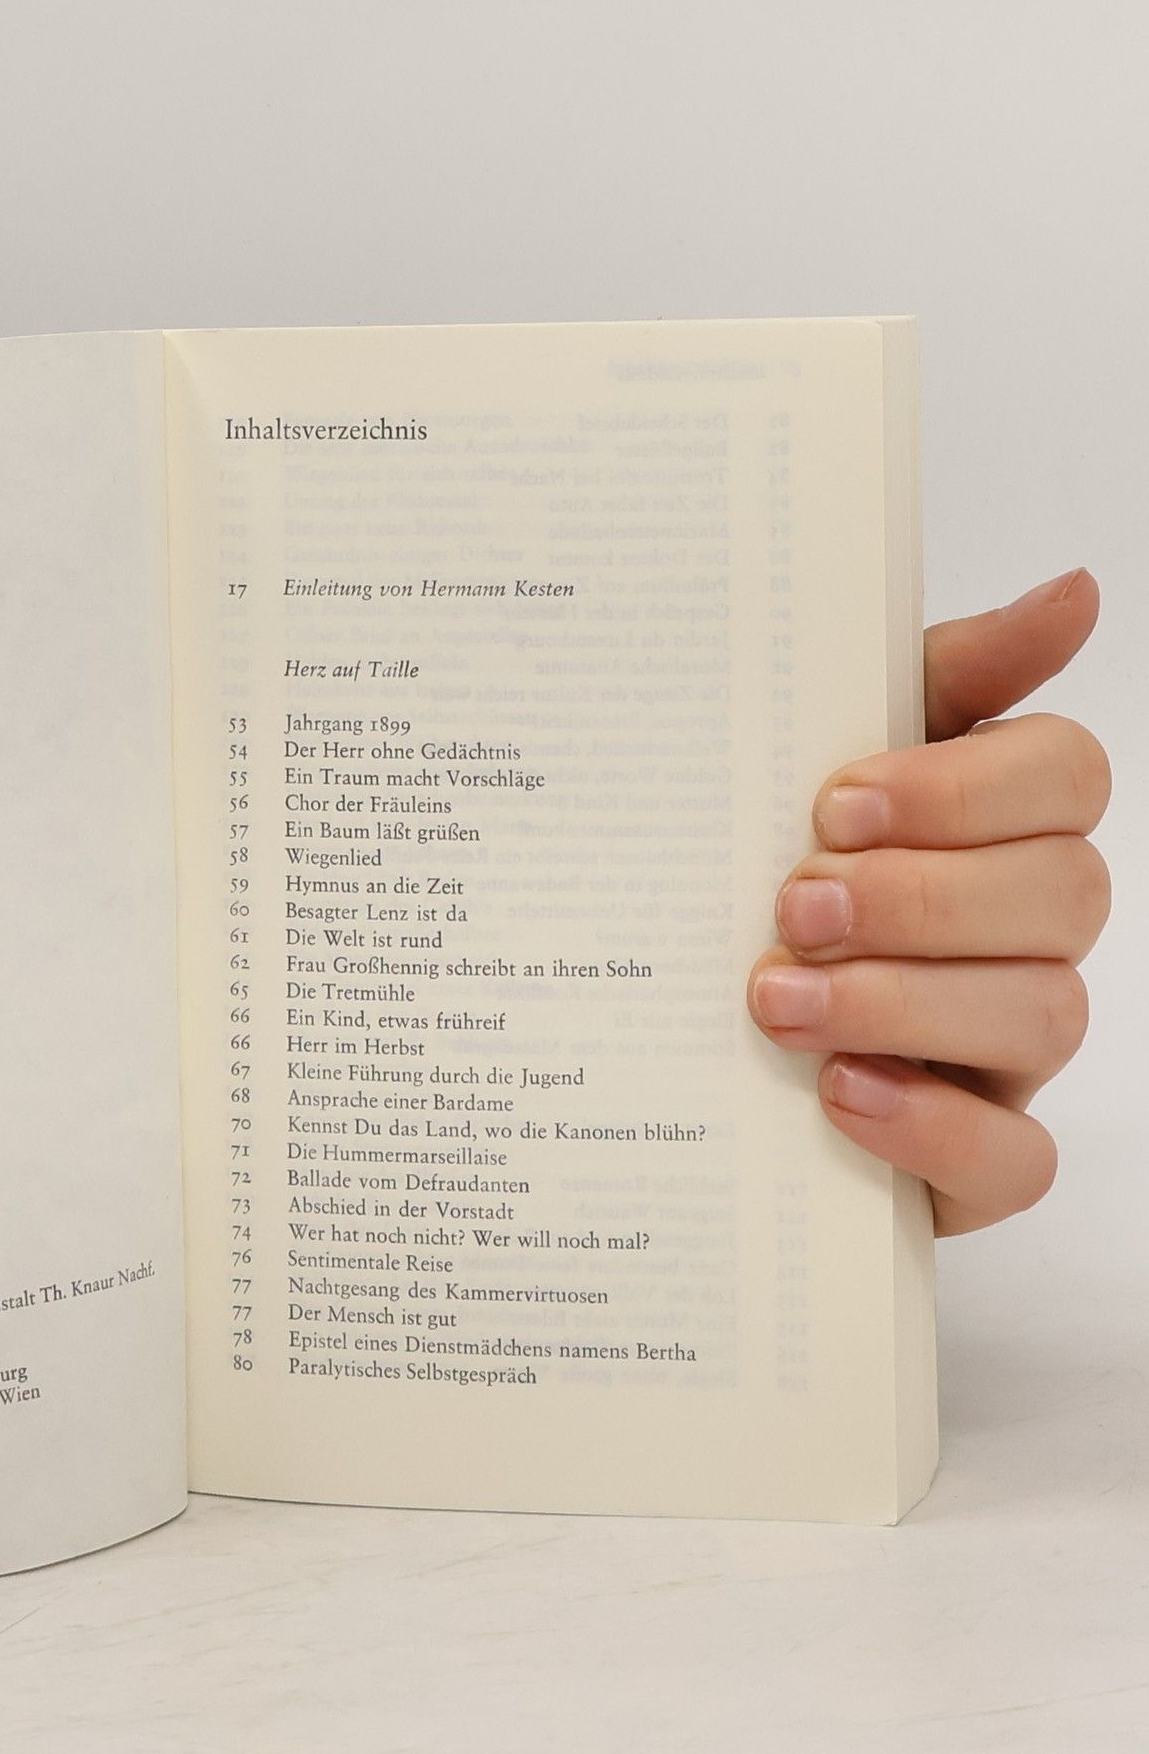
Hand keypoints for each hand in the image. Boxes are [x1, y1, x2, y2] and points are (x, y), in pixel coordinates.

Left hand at [748, 569, 1109, 1235]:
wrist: (678, 1044)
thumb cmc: (762, 881)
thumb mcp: (809, 768)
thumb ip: (934, 682)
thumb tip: (1075, 592)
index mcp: (991, 830)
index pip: (1064, 775)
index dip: (964, 787)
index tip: (833, 800)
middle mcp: (1021, 937)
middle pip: (1064, 894)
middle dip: (922, 896)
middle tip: (792, 904)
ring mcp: (1008, 1053)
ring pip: (1045, 1015)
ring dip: (905, 1000)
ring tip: (775, 999)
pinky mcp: (975, 1160)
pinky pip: (1016, 1160)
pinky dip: (931, 1126)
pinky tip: (837, 1092)